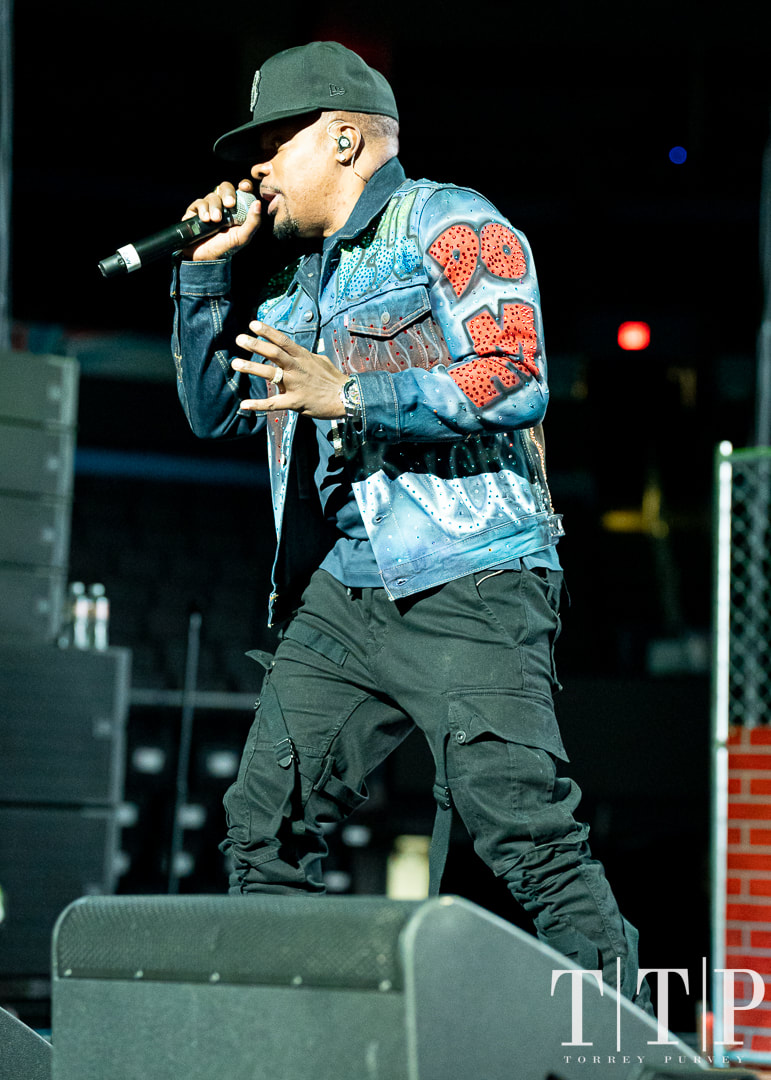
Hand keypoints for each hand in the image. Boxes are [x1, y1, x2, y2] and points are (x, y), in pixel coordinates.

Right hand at [181, 179, 260, 259]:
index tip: (244, 187)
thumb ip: (253, 222)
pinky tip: (206, 220)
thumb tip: (258, 203)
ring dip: (215, 207)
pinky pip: (199, 202)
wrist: (205, 258)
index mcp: (237, 209)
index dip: (244, 185)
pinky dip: (203, 210)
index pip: (242, 191)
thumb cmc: (226, 248)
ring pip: (213, 196)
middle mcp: (223, 205)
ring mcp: (209, 207)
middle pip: (226, 187)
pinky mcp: (196, 210)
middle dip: (228, 193)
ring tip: (215, 221)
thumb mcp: (243, 237)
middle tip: (229, 204)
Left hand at [232, 321, 347, 419]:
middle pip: (273, 353)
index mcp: (303, 357)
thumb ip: (308, 357)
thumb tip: (304, 351)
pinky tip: (244, 404)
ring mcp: (295, 384)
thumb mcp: (322, 362)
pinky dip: (258, 405)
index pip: (283, 340)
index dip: (267, 331)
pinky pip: (274, 403)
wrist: (347, 398)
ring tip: (235, 364)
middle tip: (239, 339)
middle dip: (255, 345)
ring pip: (270, 373)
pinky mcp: (295, 401)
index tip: (253, 324)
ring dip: (251, 368)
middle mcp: (297, 368)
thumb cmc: (334, 380)